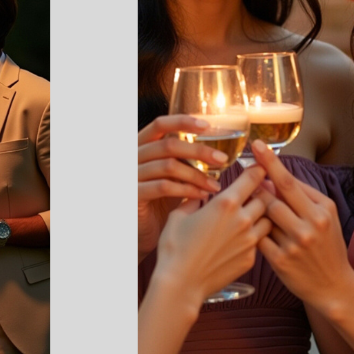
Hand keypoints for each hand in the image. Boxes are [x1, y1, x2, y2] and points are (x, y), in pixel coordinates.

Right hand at [137, 114, 223, 254]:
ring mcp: (130, 176)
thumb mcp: (173, 177)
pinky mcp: (133, 195)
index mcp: (141, 147)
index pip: (159, 124)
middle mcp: (132, 158)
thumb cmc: (160, 203)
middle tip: (223, 160)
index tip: (208, 126)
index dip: (182, 121)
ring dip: (197, 175)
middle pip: (168, 145)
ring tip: (215, 185)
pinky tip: (202, 195)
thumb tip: (221, 151)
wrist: (142, 232)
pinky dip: (186, 190)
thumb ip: (185, 161)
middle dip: (199, 151)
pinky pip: (163, 187)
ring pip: (168, 166)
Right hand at [150, 164, 268, 306]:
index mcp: (224, 204)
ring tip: (250, 217)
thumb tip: (199, 194)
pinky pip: (259, 242)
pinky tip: (239, 241)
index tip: (260, 167)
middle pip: (266, 198)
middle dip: (262, 194)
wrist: (181, 284)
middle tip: (255, 193)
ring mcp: (249, 240)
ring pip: (268, 220)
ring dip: (262, 216)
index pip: (253, 178)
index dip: (259, 170)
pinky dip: (253, 238)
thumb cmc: (174, 249)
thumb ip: (192, 201)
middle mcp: (243, 219)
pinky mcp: (251, 258)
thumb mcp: (177, 218)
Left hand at [253, 140, 353, 308]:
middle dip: (255, 183)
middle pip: (274, 195)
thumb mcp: (325, 218)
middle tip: (243, 175)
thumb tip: (270, 178)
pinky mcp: (281, 260)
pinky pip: (258, 238)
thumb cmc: (325, 246)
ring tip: (249, 205)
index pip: (290, 181)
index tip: (256, 146)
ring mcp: (296, 242)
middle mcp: (312, 223)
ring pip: (264, 215)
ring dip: (253, 207)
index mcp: (323, 208)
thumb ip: (302, 198)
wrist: (333, 284)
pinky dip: (252, 231)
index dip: (270, 163)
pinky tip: (248, 230)